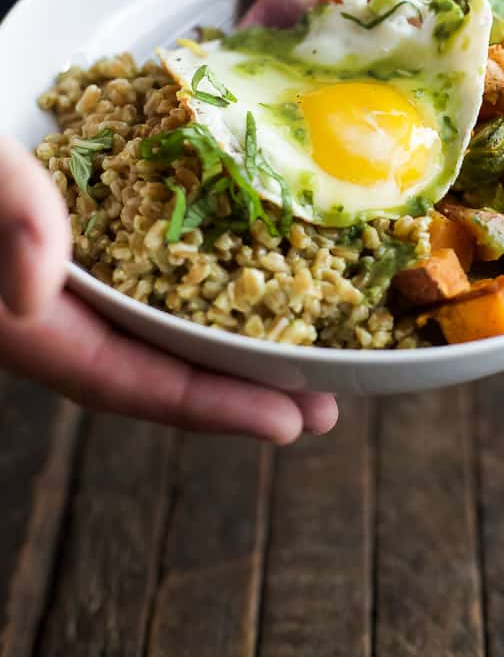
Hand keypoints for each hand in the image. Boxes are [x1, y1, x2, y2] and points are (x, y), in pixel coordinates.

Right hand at [0, 136, 337, 440]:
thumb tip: (40, 289)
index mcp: (21, 315)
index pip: (125, 380)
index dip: (211, 408)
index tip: (292, 423)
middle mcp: (47, 306)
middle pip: (155, 366)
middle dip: (237, 391)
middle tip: (320, 403)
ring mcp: (63, 274)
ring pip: (154, 326)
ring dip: (225, 341)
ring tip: (295, 347)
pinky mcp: (77, 234)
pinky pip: (146, 277)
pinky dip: (198, 286)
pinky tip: (237, 269)